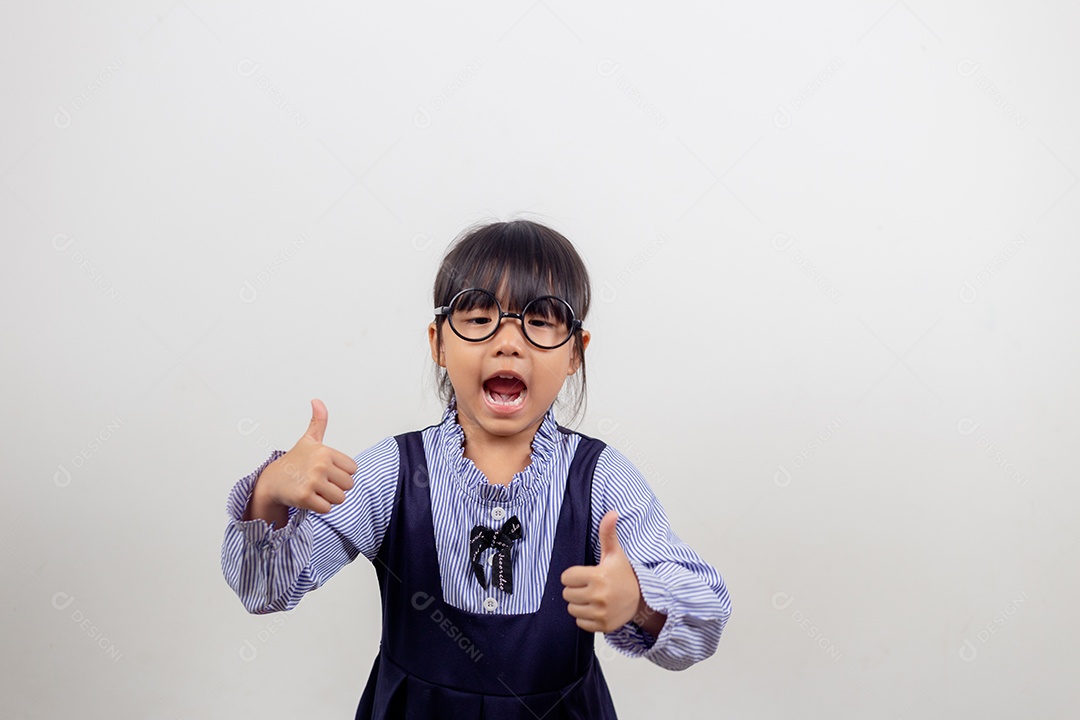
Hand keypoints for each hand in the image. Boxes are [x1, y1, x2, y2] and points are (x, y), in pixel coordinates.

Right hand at [253, 399, 357, 513]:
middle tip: (319, 482)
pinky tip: (308, 498)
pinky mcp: (305, 497)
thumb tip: (316, 400)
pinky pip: (327, 508)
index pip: (352, 469)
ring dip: (328, 498)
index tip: (326, 470)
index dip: (341, 473)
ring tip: (314, 490)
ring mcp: (313, 481)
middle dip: (336, 487)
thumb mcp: (308, 440)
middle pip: (349, 485)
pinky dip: (319, 507)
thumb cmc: (294, 461)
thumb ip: (318, 422)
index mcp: (325, 451)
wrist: (271, 481)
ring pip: (340, 498)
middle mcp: (320, 465)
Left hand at [561, 510, 642, 632]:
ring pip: (572, 609)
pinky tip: (597, 609)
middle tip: (590, 586)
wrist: (642, 599)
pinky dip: (586, 618)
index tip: (586, 575)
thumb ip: (608, 533)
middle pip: (567, 594)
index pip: (566, 577)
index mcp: (598, 576)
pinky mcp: (602, 626)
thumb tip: (611, 512)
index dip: (573, 575)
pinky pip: (580, 623)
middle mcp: (599, 596)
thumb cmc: (624, 574)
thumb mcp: (615, 553)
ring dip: (579, 604)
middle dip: (575, 589)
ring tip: (593, 598)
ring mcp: (601, 613)